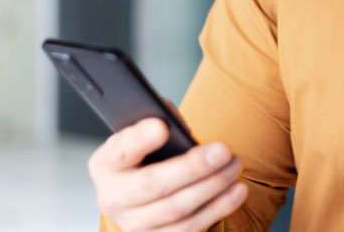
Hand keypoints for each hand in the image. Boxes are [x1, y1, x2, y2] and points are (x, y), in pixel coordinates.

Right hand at [88, 117, 248, 231]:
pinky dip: (219, 208)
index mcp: (106, 165)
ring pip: (176, 209)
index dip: (138, 139)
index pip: (119, 151)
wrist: (143, 194)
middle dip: (192, 167)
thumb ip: (160, 122)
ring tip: (235, 165)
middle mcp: (114, 198)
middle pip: (152, 185)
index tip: (161, 127)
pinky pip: (191, 227)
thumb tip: (177, 123)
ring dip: (212, 186)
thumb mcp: (146, 135)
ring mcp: (134, 223)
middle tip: (222, 150)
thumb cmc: (148, 155)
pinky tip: (237, 190)